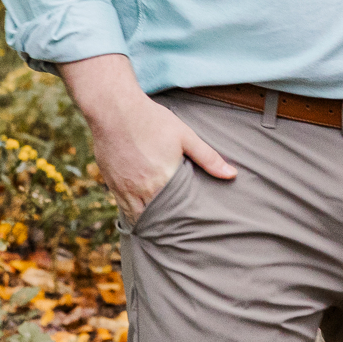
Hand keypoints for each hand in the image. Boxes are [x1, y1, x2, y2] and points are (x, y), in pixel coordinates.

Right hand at [61, 55, 234, 224]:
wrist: (115, 110)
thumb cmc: (153, 120)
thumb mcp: (185, 136)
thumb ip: (208, 158)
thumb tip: (231, 174)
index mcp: (162, 180)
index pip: (174, 213)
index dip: (180, 223)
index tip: (189, 228)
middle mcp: (141, 189)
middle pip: (154, 219)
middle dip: (164, 225)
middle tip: (175, 231)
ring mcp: (123, 188)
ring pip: (135, 215)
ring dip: (146, 221)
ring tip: (158, 226)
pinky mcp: (111, 182)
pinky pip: (122, 205)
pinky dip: (131, 210)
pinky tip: (139, 209)